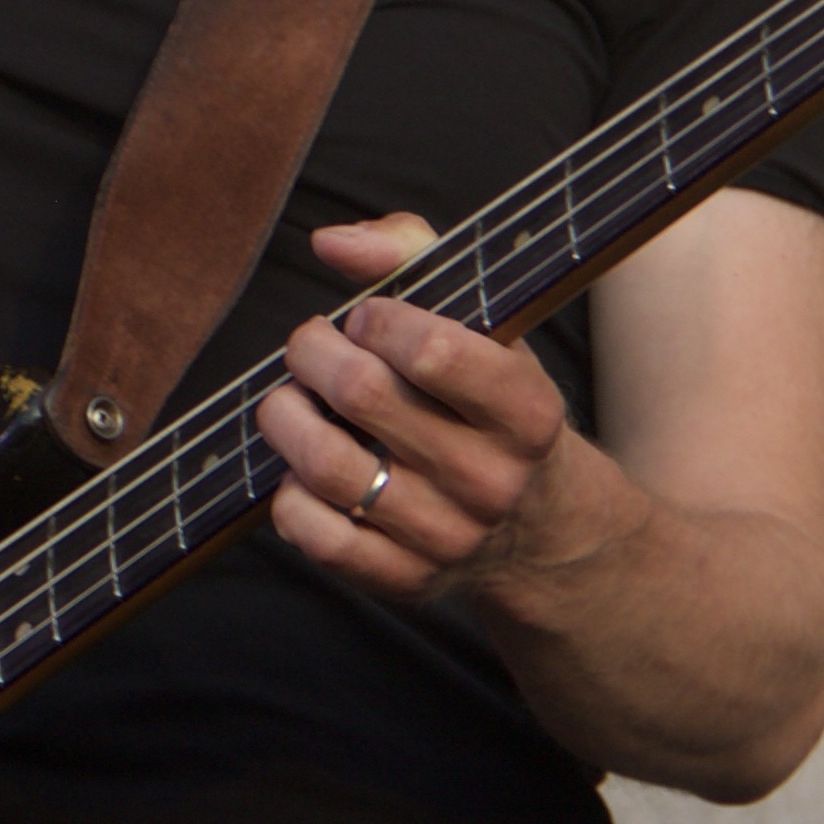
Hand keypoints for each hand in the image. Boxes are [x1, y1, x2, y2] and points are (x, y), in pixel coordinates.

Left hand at [259, 213, 636, 604]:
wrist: (538, 526)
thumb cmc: (489, 402)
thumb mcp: (484, 324)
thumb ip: (413, 256)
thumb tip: (330, 243)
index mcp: (527, 411)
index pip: (431, 349)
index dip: (377, 319)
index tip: (366, 320)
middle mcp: (493, 479)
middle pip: (362, 396)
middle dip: (313, 353)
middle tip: (311, 347)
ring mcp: (448, 537)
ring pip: (326, 466)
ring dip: (285, 417)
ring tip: (292, 401)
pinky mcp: (405, 580)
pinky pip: (315, 535)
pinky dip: (289, 494)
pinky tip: (304, 471)